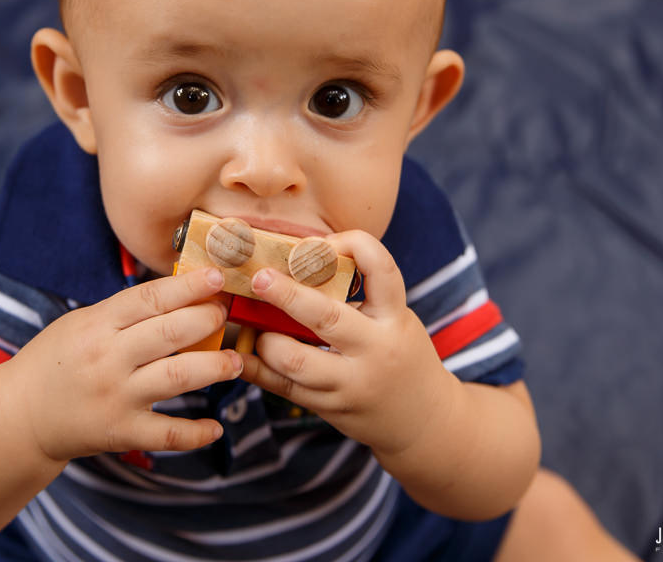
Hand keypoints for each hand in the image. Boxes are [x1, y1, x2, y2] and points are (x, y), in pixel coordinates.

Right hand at [6, 266, 243, 461]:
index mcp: (96, 324)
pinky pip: (167, 434)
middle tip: (227, 315)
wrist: (20, 414)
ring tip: (234, 362)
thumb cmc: (56, 360)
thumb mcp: (81, 323)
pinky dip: (195, 432)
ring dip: (214, 368)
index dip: (189, 287)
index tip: (218, 278)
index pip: (150, 299)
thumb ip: (124, 312)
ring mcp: (116, 396)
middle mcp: (108, 358)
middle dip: (208, 320)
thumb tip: (181, 293)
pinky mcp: (120, 432)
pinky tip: (216, 426)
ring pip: (178, 376)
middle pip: (171, 332)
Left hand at [238, 231, 457, 456]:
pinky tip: (237, 356)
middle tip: (260, 278)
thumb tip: (299, 261)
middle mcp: (375, 349)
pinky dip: (256, 369)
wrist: (425, 421)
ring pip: (297, 361)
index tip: (320, 242)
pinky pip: (284, 388)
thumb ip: (361, 296)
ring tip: (252, 325)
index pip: (380, 268)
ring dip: (266, 340)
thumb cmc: (401, 354)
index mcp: (394, 318)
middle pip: (327, 317)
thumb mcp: (396, 320)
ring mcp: (351, 384)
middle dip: (287, 294)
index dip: (352, 244)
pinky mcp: (331, 408)